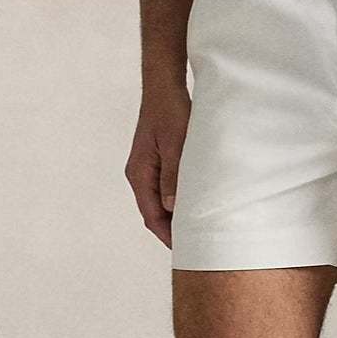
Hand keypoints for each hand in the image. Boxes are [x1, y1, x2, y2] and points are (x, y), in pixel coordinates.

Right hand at [126, 81, 189, 248]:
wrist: (165, 88)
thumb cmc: (171, 112)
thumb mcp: (176, 144)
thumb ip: (173, 175)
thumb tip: (172, 208)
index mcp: (139, 174)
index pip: (151, 215)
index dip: (168, 235)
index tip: (186, 249)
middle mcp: (139, 174)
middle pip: (153, 212)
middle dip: (172, 231)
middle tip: (195, 246)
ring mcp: (146, 169)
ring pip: (160, 202)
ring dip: (175, 217)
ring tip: (197, 231)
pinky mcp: (157, 162)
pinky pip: (165, 189)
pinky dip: (177, 202)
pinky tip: (194, 206)